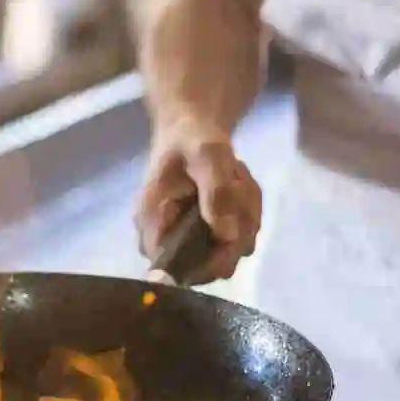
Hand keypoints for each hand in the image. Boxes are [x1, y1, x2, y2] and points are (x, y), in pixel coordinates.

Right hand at [135, 131, 262, 282]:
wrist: (192, 132)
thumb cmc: (192, 140)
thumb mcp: (207, 154)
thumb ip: (216, 193)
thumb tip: (227, 237)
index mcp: (152, 223)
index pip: (176, 268)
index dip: (210, 260)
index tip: (235, 229)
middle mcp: (166, 242)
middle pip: (213, 265)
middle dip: (237, 227)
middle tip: (238, 183)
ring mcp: (189, 243)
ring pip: (233, 251)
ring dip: (246, 214)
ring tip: (236, 176)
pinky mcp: (209, 239)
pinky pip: (240, 240)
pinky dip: (248, 212)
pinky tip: (238, 185)